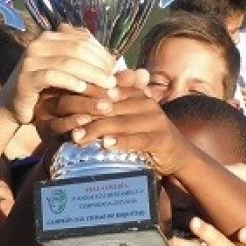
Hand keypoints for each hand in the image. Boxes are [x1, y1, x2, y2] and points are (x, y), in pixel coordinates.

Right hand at [0, 25, 116, 126]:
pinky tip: (83, 89)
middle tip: (113, 80)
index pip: (83, 39)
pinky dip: (70, 82)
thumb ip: (85, 60)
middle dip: (99, 64)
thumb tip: (116, 59)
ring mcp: (31, 59)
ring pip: (68, 62)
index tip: (116, 69)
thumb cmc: (47, 87)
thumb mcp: (67, 70)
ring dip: (91, 74)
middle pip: (78, 49)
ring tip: (106, 87)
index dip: (102, 53)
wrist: (15, 104)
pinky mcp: (26, 77)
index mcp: (51, 36)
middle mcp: (40, 43)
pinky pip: (53, 76)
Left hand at [64, 86, 193, 175]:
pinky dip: (122, 142)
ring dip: (98, 130)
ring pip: (122, 122)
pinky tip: (106, 145)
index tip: (67, 106)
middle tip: (69, 126)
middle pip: (112, 107)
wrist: (178, 153)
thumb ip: (109, 108)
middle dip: (89, 116)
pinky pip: (139, 139)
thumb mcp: (129, 117)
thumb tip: (77, 104)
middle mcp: (147, 103)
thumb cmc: (145, 134)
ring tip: (79, 137)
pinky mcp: (162, 139)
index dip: (88, 98)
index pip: (110, 92)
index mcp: (138, 94)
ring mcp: (156, 121)